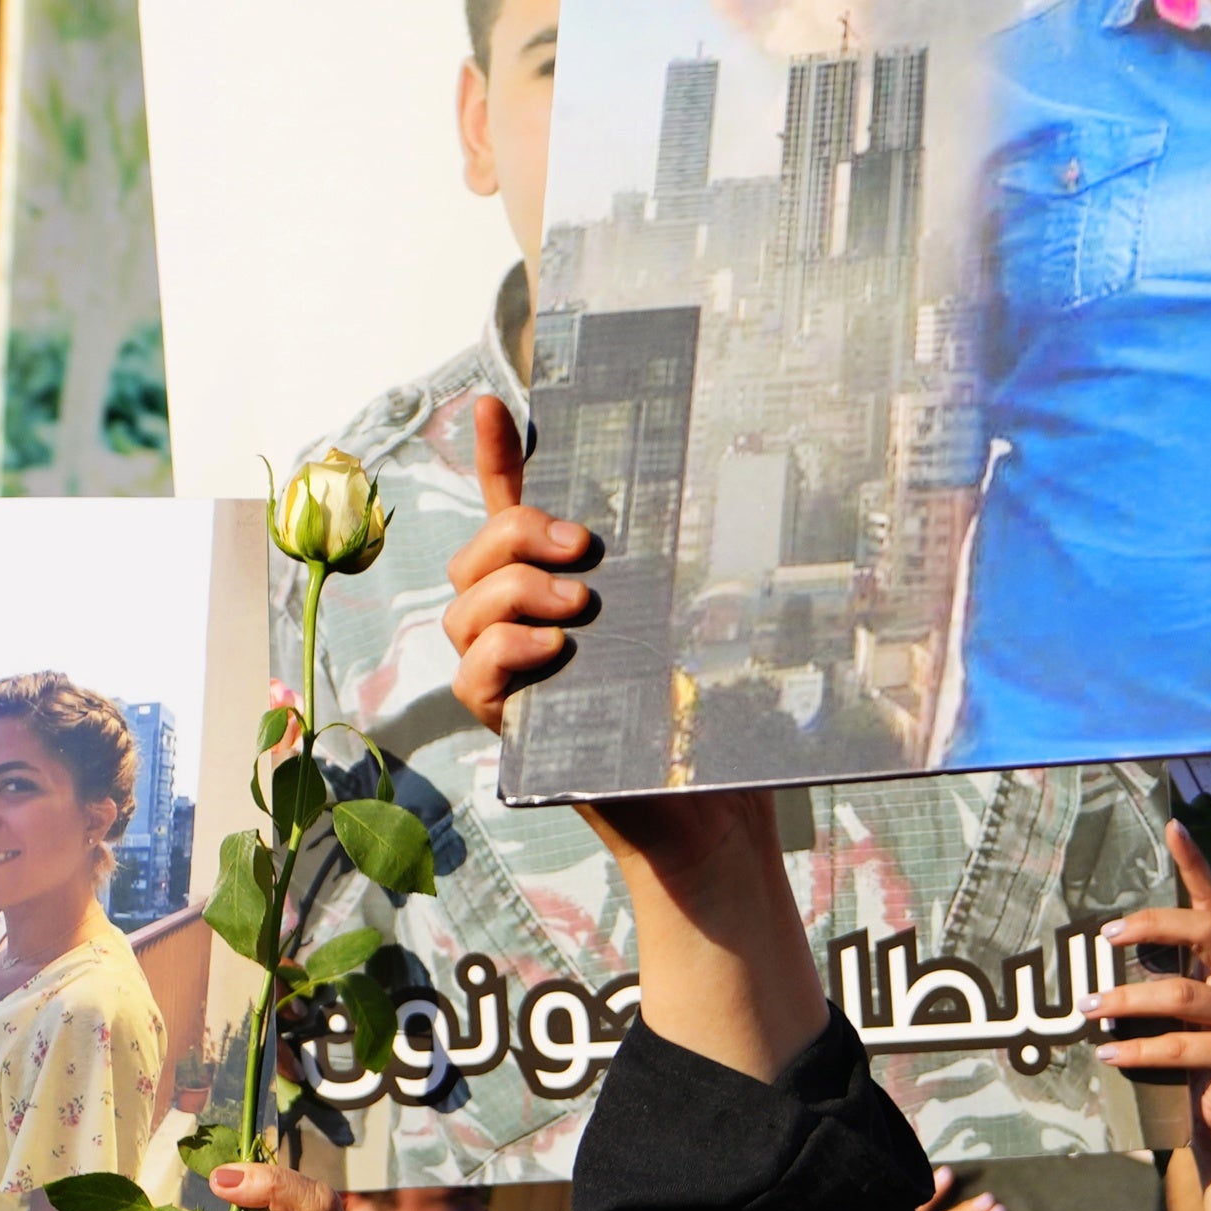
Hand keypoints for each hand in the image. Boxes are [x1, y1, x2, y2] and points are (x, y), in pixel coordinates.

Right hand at [443, 392, 775, 881]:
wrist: (710, 809)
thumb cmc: (708, 716)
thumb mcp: (697, 624)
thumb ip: (683, 570)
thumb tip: (744, 488)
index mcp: (563, 588)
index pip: (512, 510)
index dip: (495, 455)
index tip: (493, 401)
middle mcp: (523, 626)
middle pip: (477, 553)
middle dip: (517, 531)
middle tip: (580, 545)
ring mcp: (510, 675)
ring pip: (466, 607)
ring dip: (516, 590)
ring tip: (582, 607)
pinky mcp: (510, 724)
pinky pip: (472, 674)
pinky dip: (506, 652)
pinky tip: (554, 650)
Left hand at [1093, 823, 1210, 1173]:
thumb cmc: (1200, 1064)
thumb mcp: (1186, 1016)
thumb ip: (1164, 983)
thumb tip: (1100, 957)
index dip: (1196, 864)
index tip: (1173, 825)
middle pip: (1206, 930)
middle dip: (1155, 924)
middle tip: (1106, 932)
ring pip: (1182, 994)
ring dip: (1128, 999)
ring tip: (1089, 1006)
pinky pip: (1181, 1047)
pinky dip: (1139, 1049)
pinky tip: (1109, 1055)